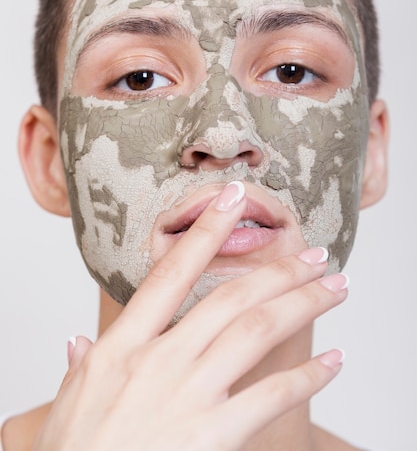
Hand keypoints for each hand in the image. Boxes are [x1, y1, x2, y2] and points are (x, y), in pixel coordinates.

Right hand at [32, 182, 347, 450]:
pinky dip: (307, 376)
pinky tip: (333, 361)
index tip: (235, 199)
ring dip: (303, 304)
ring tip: (335, 288)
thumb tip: (77, 341)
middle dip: (279, 269)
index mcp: (123, 345)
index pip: (172, 272)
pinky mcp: (211, 435)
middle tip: (316, 253)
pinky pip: (270, 396)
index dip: (206, 230)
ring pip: (256, 330)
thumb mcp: (68, 403)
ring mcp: (188, 395)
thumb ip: (80, 366)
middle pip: (231, 297)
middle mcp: (159, 360)